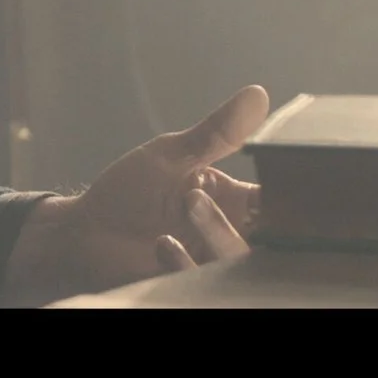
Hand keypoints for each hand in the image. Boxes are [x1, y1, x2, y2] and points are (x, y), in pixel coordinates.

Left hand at [0, 85, 269, 306]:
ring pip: (241, 257)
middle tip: (233, 192)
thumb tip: (257, 94)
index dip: (291, 195)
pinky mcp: (187, 284)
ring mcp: (211, 262)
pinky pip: (204, 279)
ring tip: (188, 202)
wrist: (87, 231)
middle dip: (263, 218)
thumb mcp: (173, 155)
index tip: (286, 183)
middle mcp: (231, 233)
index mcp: (236, 201)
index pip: (281, 200)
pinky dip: (186, 261)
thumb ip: (218, 133)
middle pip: (272, 235)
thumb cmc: (131, 190)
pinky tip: (162, 242)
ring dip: (219, 231)